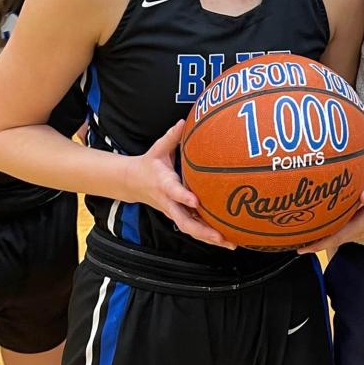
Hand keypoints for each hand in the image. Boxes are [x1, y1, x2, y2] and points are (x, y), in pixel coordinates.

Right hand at [122, 120, 235, 249]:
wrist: (133, 183)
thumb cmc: (150, 163)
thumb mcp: (158, 148)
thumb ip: (172, 136)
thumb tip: (184, 120)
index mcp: (164, 184)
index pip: (174, 191)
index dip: (184, 197)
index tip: (196, 201)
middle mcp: (169, 202)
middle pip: (185, 220)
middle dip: (203, 230)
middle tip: (221, 236)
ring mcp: (173, 212)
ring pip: (190, 229)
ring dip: (209, 238)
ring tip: (230, 243)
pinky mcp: (178, 215)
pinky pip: (193, 228)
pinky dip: (208, 236)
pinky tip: (227, 239)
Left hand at [297, 170, 363, 254]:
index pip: (339, 237)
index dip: (318, 243)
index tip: (298, 247)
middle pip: (337, 230)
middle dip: (321, 223)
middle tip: (301, 215)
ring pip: (347, 220)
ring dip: (340, 207)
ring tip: (337, 192)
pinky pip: (356, 214)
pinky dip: (351, 202)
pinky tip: (357, 186)